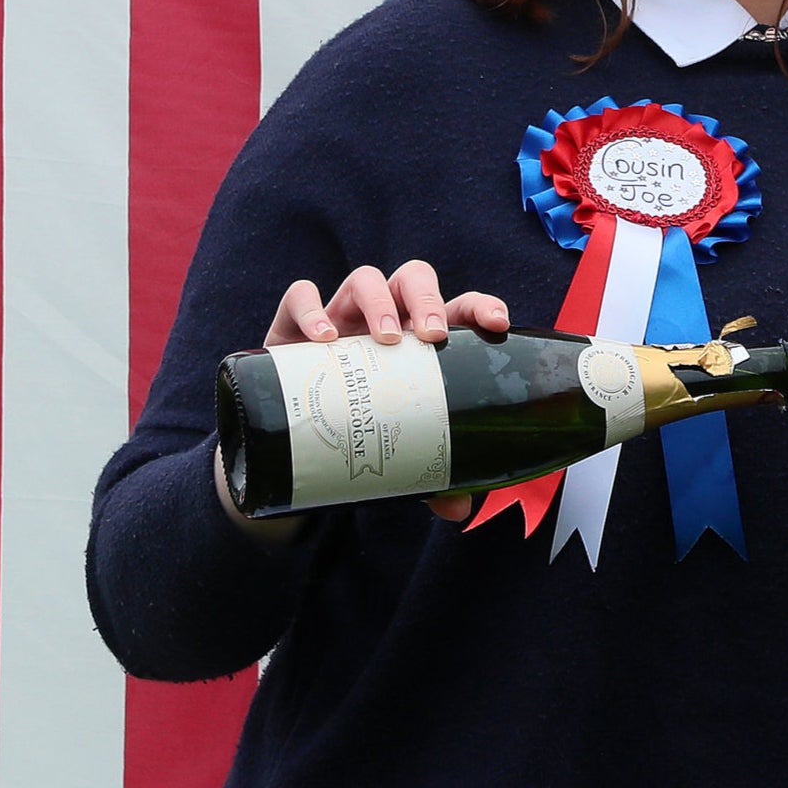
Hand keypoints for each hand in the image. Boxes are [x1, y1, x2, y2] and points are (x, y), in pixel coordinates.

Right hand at [256, 262, 509, 524]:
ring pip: (365, 279)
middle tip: (432, 336)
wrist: (290, 437)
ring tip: (384, 341)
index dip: (481, 306)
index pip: (459, 307)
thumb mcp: (394, 449)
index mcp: (420, 339)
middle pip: (413, 279)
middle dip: (428, 299)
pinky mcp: (293, 324)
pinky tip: (323, 339)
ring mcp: (340, 316)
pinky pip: (300, 295)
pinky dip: (312, 309)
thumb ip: (426, 474)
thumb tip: (457, 508)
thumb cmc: (358, 428)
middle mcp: (385, 319)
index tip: (498, 324)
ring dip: (379, 302)